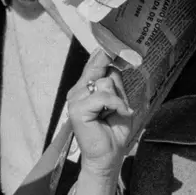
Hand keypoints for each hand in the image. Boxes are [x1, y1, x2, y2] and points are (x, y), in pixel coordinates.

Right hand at [66, 50, 134, 178]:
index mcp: (85, 87)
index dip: (102, 52)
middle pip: (101, 70)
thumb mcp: (119, 101)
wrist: (108, 155)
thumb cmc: (114, 131)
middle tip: (120, 94)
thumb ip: (114, 84)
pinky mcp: (76, 109)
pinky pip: (103, 96)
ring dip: (117, 99)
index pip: (93, 63)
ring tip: (116, 113)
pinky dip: (116, 105)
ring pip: (104, 83)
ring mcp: (75, 99)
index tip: (110, 38)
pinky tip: (119, 114)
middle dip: (115, 82)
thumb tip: (112, 66)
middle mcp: (78, 90)